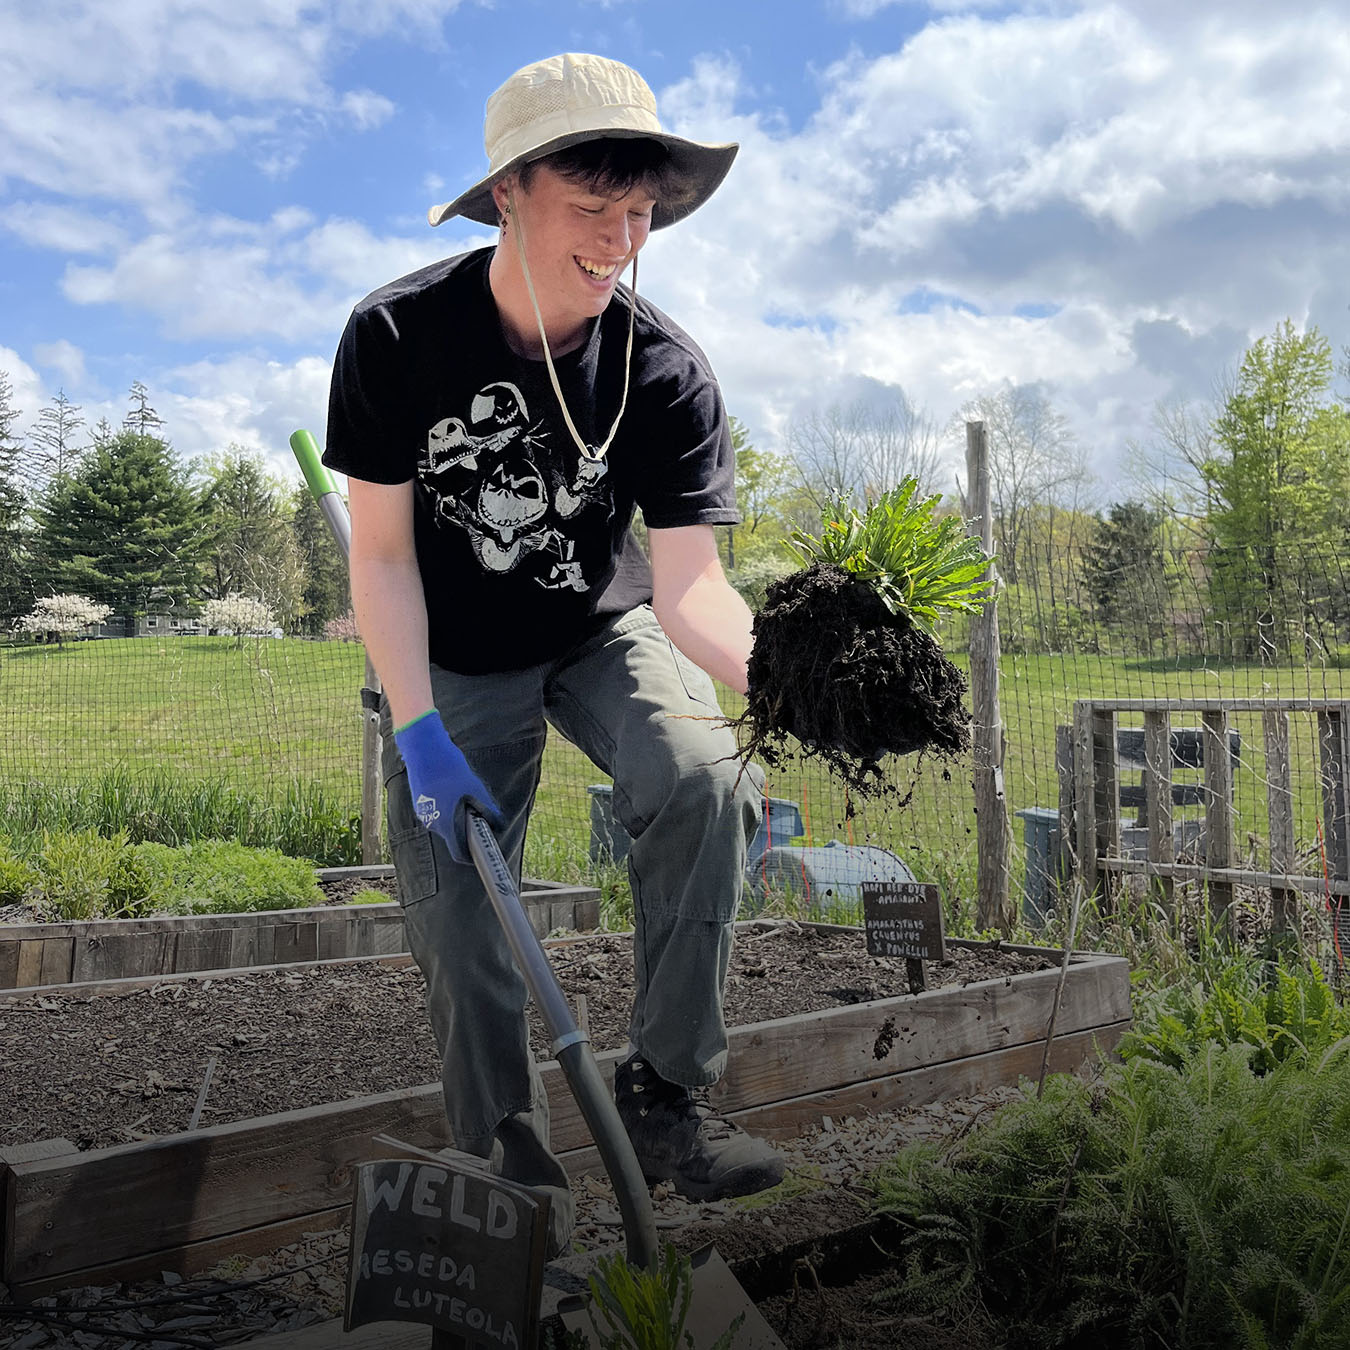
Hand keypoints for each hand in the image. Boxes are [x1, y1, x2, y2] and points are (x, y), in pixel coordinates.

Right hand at [393, 710, 502, 864]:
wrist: (424, 749)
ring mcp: (423, 813)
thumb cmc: (451, 769)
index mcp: (446, 824)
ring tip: (462, 791)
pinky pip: (437, 811)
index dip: (473, 855)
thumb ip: (489, 811)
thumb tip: (499, 824)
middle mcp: (432, 824)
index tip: (483, 851)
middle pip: (454, 836)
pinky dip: (446, 805)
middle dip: (466, 827)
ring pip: (445, 822)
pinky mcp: (418, 803)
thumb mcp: (476, 789)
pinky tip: (450, 786)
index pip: (459, 853)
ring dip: (456, 814)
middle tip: (476, 808)